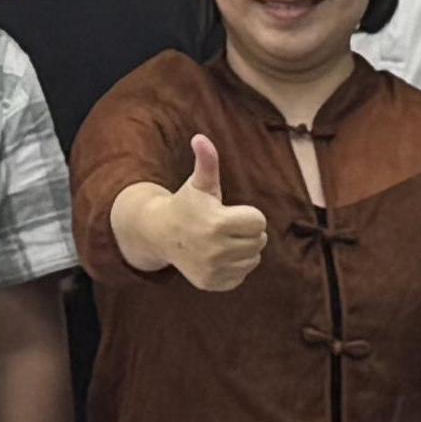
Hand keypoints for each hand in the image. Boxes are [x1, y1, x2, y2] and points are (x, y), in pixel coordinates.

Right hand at [142, 134, 270, 291]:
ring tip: (223, 240)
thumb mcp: (199, 183)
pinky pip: (241, 276)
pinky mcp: (211, 283)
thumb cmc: (187, 203)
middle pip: (259, 242)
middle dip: (248, 232)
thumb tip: (200, 138)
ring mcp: (213, 270)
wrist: (161, 234)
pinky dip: (235, 266)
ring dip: (244, 249)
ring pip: (253, 260)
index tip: (230, 212)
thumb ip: (206, 161)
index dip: (248, 215)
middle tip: (227, 226)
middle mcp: (215, 250)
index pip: (259, 222)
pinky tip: (219, 256)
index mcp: (216, 223)